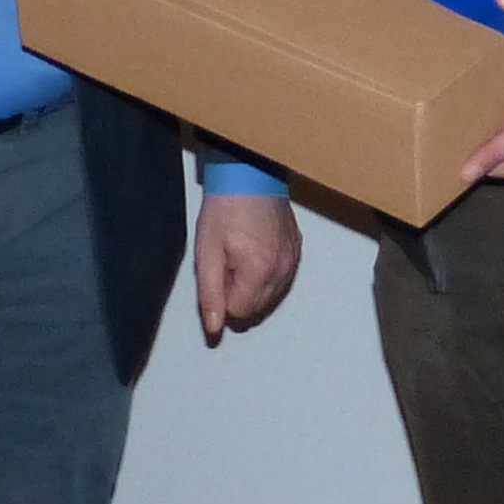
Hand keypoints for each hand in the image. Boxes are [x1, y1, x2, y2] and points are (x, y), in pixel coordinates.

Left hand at [192, 192, 299, 343]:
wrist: (247, 174)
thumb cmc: (225, 208)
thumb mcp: (206, 253)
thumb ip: (211, 295)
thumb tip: (215, 329)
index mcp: (260, 272)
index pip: (239, 312)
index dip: (223, 293)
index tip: (219, 267)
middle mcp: (283, 270)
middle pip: (256, 308)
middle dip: (238, 291)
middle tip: (228, 259)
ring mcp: (293, 260)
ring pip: (270, 296)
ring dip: (252, 283)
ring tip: (241, 251)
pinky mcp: (297, 251)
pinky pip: (280, 279)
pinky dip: (266, 273)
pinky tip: (255, 249)